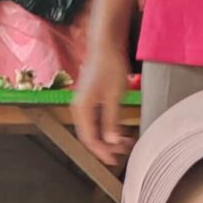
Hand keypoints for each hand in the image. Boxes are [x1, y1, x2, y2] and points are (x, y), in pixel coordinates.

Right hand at [70, 36, 136, 165]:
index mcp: (82, 109)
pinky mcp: (89, 98)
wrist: (105, 43)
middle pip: (89, 135)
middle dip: (105, 146)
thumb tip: (110, 142)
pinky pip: (94, 119)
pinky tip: (117, 127)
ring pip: (92, 128)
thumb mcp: (114, 96)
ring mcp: (83, 103)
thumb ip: (111, 121)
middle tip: (122, 152)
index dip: (101, 151)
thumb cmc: (110, 66)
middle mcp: (79, 108)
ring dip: (106, 137)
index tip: (114, 159)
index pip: (89, 138)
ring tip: (123, 141)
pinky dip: (105, 126)